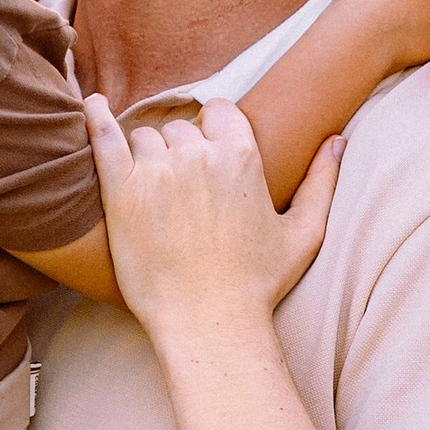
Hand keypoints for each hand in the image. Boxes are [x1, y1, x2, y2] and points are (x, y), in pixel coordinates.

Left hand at [86, 93, 338, 336]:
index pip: (220, 111)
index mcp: (241, 156)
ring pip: (146, 138)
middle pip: (181, 128)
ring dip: (148, 154)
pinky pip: (104, 140)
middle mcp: (198, 156)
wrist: (208, 323)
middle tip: (181, 186)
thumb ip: (323, 182)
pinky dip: (96, 119)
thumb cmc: (257, 284)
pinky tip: (92, 106)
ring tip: (152, 187)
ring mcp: (156, 172)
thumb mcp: (304, 233)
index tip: (208, 151)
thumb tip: (337, 140)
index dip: (213, 129)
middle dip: (181, 149)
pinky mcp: (121, 193)